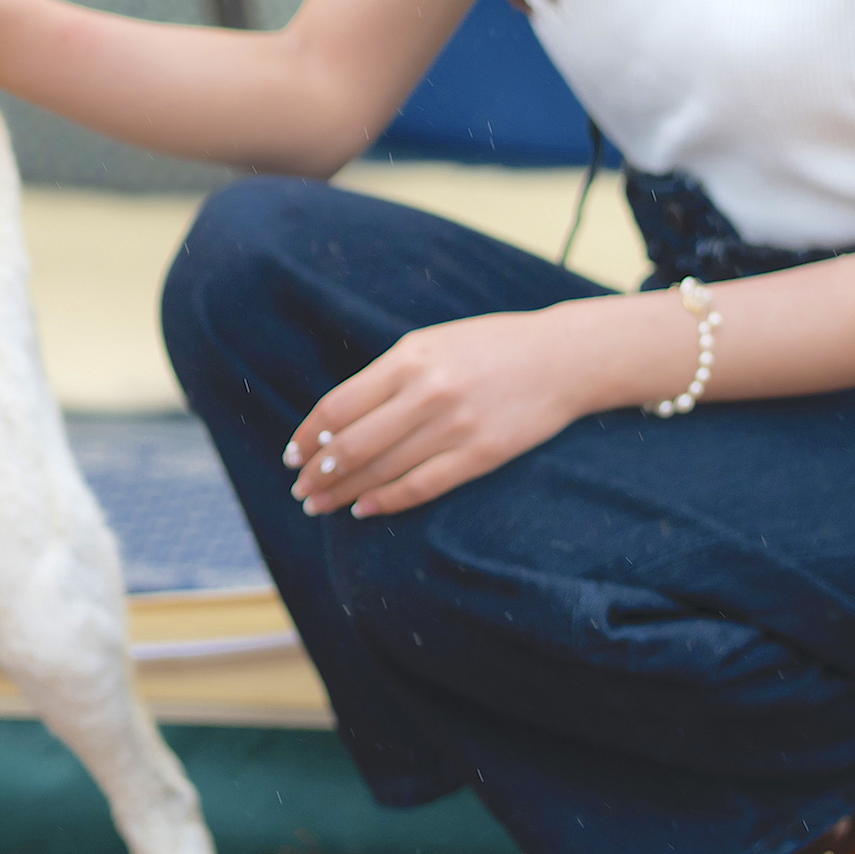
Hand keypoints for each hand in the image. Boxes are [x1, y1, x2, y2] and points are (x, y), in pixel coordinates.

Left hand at [283, 306, 606, 518]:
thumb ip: (387, 377)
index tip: (292, 455)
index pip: (339, 407)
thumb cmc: (488, 348)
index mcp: (409, 359)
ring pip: (383, 469)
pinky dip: (387, 501)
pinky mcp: (482, 454)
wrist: (562, 358)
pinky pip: (422, 485)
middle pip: (354, 444)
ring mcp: (456, 426)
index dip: (309, 436)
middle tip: (300, 491)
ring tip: (320, 505)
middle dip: (318, 473)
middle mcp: (427, 392)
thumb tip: (337, 421)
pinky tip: (364, 509)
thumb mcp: (430, 344)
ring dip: (344, 492)